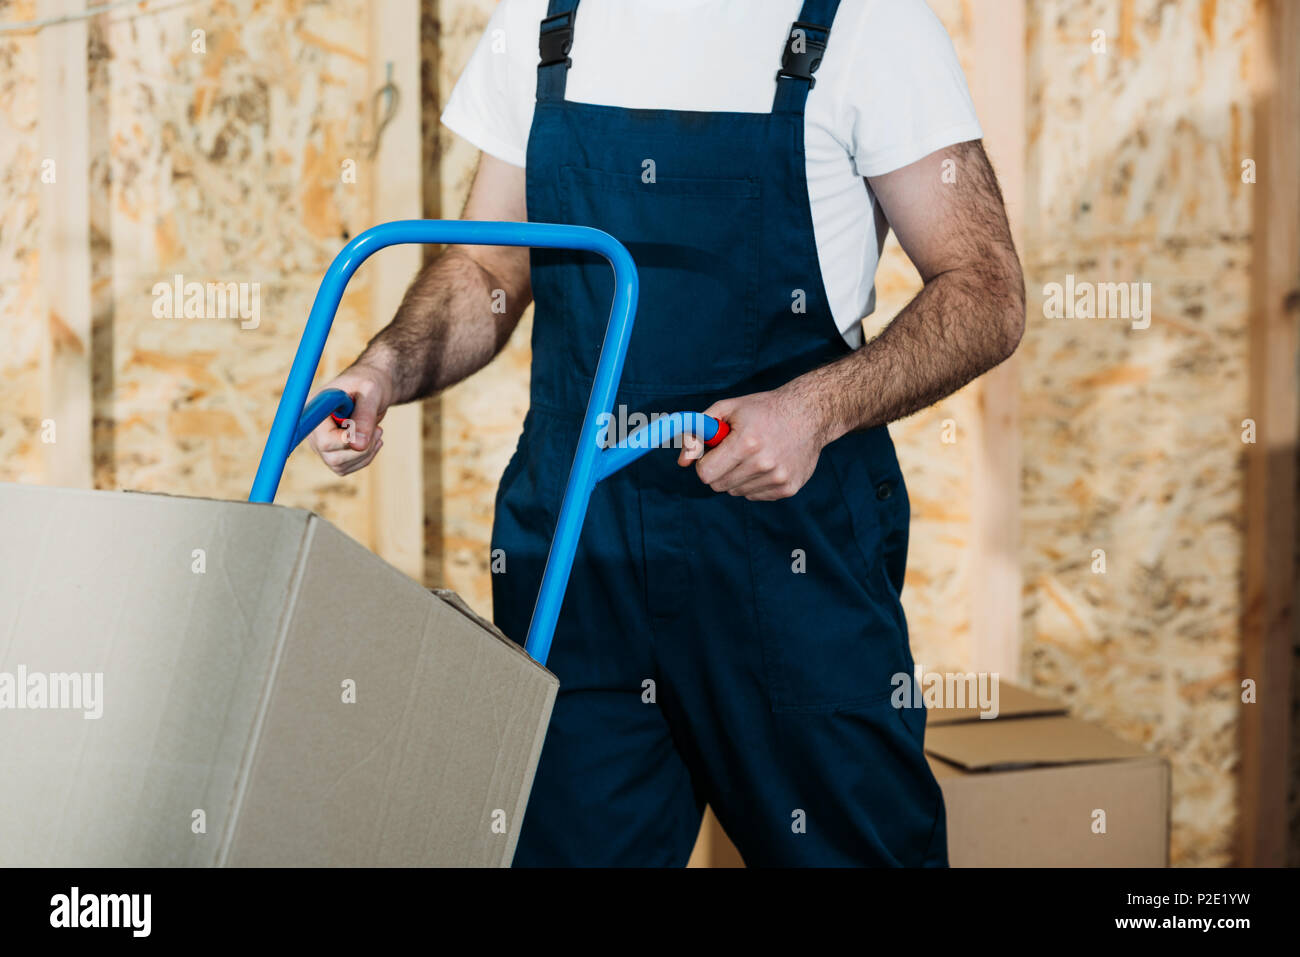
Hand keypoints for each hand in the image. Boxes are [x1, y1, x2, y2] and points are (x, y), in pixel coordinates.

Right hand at [306, 361, 394, 475]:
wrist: (371, 389)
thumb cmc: (370, 384)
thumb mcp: (371, 393)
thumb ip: (365, 416)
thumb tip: (359, 445)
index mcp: (314, 408)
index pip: (322, 438)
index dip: (344, 441)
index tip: (365, 434)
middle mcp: (311, 428)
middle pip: (332, 457)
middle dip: (362, 448)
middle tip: (378, 429)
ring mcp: (319, 443)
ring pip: (340, 466)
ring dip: (365, 453)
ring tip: (377, 431)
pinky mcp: (330, 452)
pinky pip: (345, 468)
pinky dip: (364, 458)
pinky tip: (372, 440)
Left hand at [677, 387, 826, 500]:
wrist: (809, 413)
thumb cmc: (763, 409)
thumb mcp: (727, 410)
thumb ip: (698, 433)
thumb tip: (682, 463)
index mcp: (746, 443)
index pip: (705, 474)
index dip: (704, 462)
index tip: (713, 452)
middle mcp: (763, 464)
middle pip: (718, 485)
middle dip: (719, 470)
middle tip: (733, 451)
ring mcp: (778, 478)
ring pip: (735, 491)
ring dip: (737, 477)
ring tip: (753, 455)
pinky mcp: (788, 488)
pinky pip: (754, 495)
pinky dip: (754, 482)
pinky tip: (767, 464)